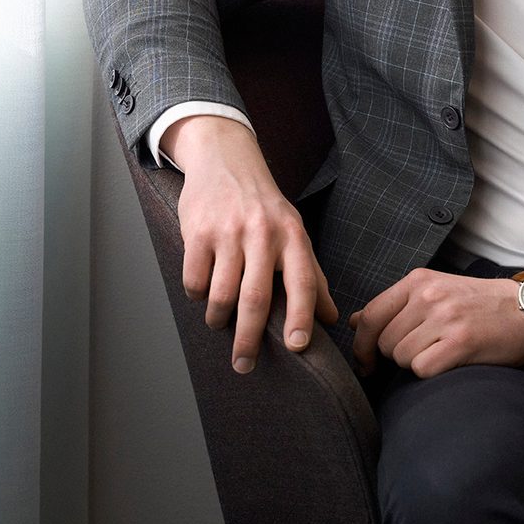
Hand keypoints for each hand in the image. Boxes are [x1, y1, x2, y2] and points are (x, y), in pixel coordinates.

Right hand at [165, 115, 338, 373]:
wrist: (225, 158)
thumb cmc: (264, 205)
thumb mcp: (295, 232)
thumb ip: (312, 274)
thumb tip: (329, 317)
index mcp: (292, 235)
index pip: (302, 282)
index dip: (301, 317)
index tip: (297, 347)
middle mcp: (262, 233)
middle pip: (255, 297)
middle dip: (249, 339)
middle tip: (244, 364)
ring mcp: (228, 231)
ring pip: (220, 294)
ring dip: (218, 319)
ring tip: (220, 324)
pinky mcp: (197, 231)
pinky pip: (194, 280)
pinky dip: (197, 295)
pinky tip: (202, 292)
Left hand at [349, 268, 523, 378]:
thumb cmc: (480, 305)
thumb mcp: (436, 291)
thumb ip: (395, 306)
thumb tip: (352, 322)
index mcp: (418, 280)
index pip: (369, 315)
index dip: (362, 345)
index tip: (366, 362)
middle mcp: (429, 296)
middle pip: (383, 342)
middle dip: (394, 356)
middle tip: (421, 354)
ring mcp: (445, 318)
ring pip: (401, 358)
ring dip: (415, 364)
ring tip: (441, 353)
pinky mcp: (461, 343)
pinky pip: (422, 369)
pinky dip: (430, 373)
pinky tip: (449, 363)